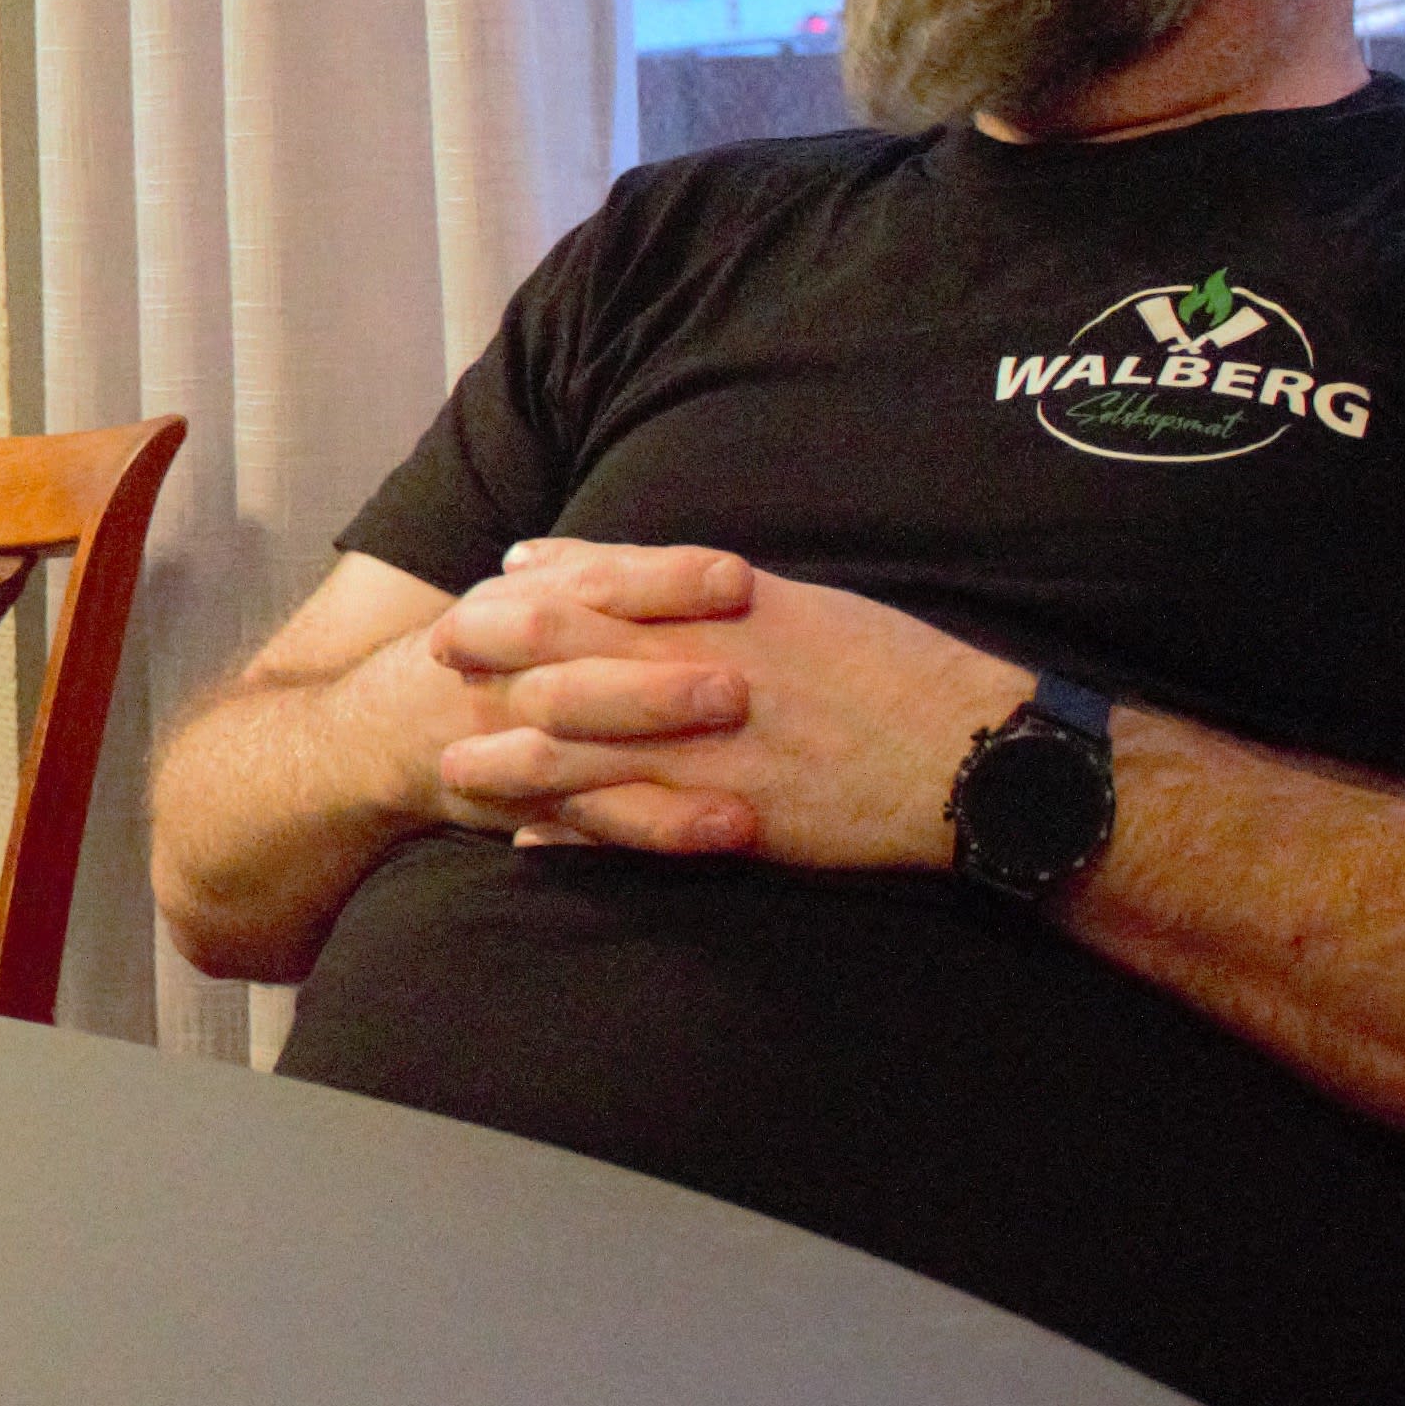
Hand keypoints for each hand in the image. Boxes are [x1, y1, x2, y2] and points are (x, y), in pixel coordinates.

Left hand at [430, 540, 1030, 866]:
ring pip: (577, 746)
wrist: (970, 755)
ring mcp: (707, 749)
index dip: (522, 590)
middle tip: (434, 658)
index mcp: (719, 613)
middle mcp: (700, 672)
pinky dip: (571, 831)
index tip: (478, 592)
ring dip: (505, 756)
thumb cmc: (891, 670)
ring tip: (448, 767)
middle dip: (489, 655)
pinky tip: (527, 839)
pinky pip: (625, 827)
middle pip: (562, 654)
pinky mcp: (725, 818)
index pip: (593, 586)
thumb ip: (706, 589)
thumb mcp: (800, 603)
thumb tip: (636, 565)